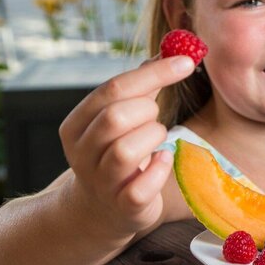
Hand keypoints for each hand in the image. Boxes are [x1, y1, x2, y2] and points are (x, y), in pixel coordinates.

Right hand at [58, 56, 194, 236]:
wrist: (101, 211)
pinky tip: (162, 162)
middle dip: (148, 110)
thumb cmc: (118, 153)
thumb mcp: (122, 119)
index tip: (188, 60)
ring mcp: (100, 181)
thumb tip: (171, 52)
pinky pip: (141, 186)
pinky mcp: (123, 206)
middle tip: (156, 117)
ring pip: (125, 150)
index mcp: (77, 124)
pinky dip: (159, 169)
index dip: (154, 72)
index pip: (112, 88)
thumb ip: (142, 87)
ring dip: (154, 138)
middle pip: (116, 117)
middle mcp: (81, 153)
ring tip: (157, 142)